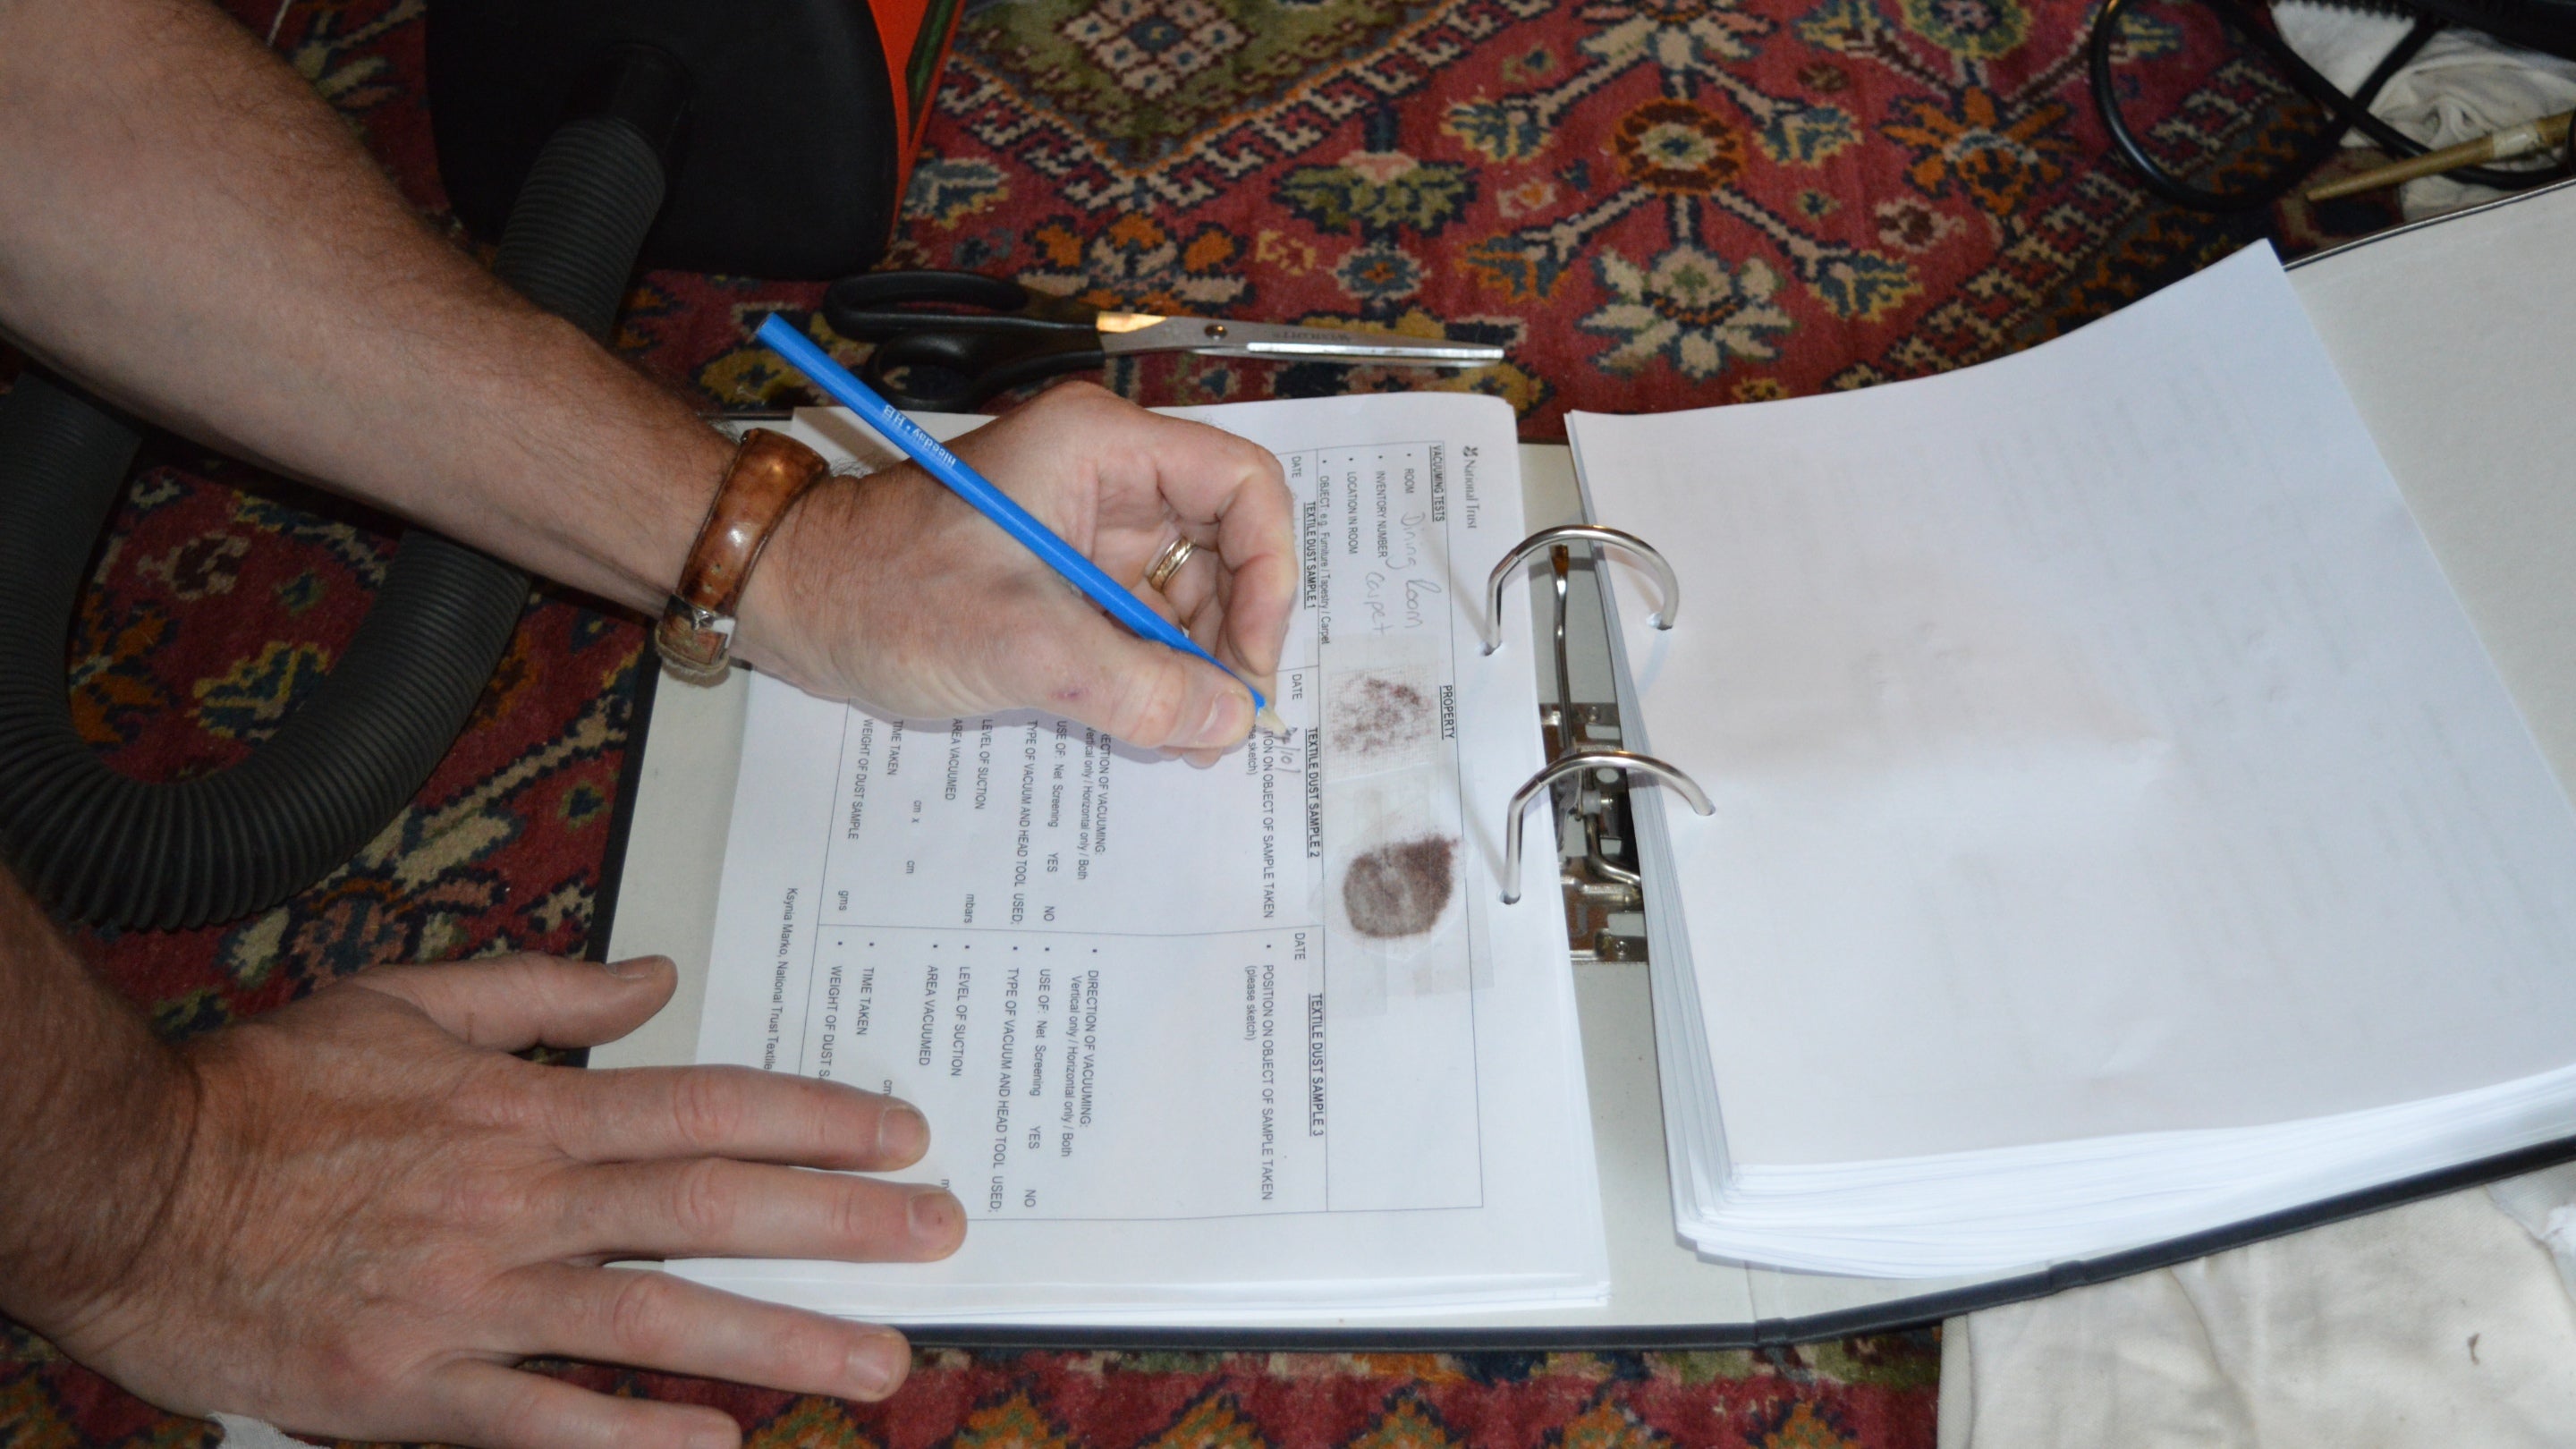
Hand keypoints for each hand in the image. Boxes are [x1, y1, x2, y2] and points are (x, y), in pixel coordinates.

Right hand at [9, 954, 962, 1448]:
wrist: (127, 1186)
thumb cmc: (262, 1096)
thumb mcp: (404, 1002)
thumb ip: (542, 993)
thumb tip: (656, 977)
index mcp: (521, 1109)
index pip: (705, 1107)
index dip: (815, 1121)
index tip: (899, 1134)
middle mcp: (517, 1200)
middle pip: (709, 1208)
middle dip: (839, 1225)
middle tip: (938, 1239)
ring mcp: (469, 1299)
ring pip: (653, 1319)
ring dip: (777, 1341)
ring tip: (877, 1361)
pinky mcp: (408, 1388)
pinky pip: (541, 1420)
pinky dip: (632, 1437)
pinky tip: (716, 1447)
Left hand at [739, 381, 1296, 760]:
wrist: (793, 603)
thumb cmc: (886, 594)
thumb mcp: (1024, 648)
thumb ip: (1139, 689)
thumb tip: (1232, 723)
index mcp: (1101, 448)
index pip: (1242, 484)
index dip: (1269, 572)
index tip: (1252, 658)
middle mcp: (1107, 476)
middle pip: (1226, 542)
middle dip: (1235, 630)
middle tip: (1225, 716)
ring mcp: (1087, 526)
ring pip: (1189, 589)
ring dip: (1197, 662)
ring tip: (1186, 734)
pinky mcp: (1065, 576)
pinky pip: (1141, 619)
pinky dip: (1155, 671)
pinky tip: (1153, 723)